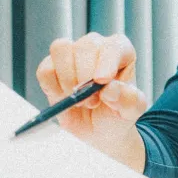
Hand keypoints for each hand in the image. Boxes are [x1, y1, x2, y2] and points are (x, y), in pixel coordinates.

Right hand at [36, 33, 147, 170]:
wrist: (99, 130)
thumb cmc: (118, 114)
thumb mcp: (131, 111)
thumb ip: (128, 99)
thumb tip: (110, 88)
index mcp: (120, 51)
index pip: (113, 47)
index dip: (106, 61)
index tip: (101, 81)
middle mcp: (96, 46)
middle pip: (84, 46)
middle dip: (85, 77)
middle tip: (92, 102)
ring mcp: (72, 54)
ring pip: (61, 49)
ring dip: (67, 79)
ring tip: (79, 100)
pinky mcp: (51, 67)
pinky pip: (45, 69)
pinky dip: (52, 86)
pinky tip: (64, 98)